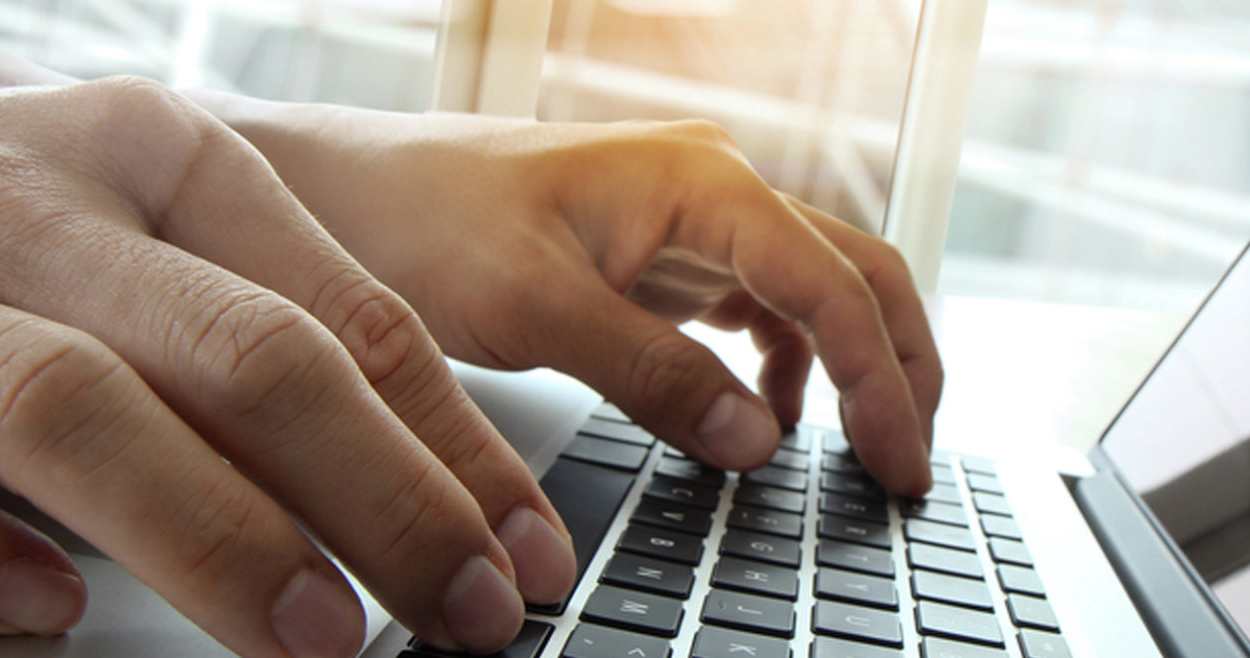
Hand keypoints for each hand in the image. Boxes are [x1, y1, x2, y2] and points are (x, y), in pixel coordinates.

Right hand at [0, 78, 575, 654]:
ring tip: (314, 638)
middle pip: (245, 355)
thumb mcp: (146, 228)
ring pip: (77, 406)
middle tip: (460, 614)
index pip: (349, 314)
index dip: (454, 448)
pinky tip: (42, 611)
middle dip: (378, 498)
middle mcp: (44, 203)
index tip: (525, 555)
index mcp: (161, 156)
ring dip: (214, 534)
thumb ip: (263, 329)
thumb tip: (428, 487)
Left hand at [223, 105, 945, 495]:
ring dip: (856, 366)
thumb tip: (757, 440)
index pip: (834, 286)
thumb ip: (650, 373)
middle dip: (901, 367)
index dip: (883, 381)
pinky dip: (788, 367)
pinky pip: (760, 307)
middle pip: (857, 274)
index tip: (899, 463)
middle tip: (909, 464)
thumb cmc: (418, 220)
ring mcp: (693, 221)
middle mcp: (714, 189)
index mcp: (701, 182)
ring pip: (819, 290)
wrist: (340, 192)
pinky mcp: (664, 256)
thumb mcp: (531, 307)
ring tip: (867, 451)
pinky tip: (771, 420)